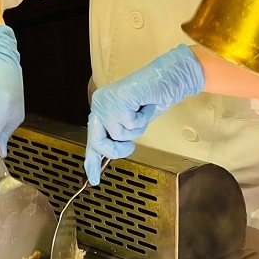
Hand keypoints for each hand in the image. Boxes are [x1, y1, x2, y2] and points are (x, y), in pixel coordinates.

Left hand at [84, 44, 204, 184]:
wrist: (167, 79)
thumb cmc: (152, 99)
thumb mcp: (131, 124)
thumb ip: (118, 136)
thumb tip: (110, 155)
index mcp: (100, 109)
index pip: (92, 141)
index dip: (92, 161)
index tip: (94, 180)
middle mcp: (99, 104)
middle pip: (98, 142)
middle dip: (116, 149)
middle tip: (130, 147)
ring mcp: (107, 102)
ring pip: (119, 135)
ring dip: (136, 129)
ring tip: (141, 112)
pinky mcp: (119, 100)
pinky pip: (131, 125)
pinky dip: (143, 119)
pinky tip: (144, 106)